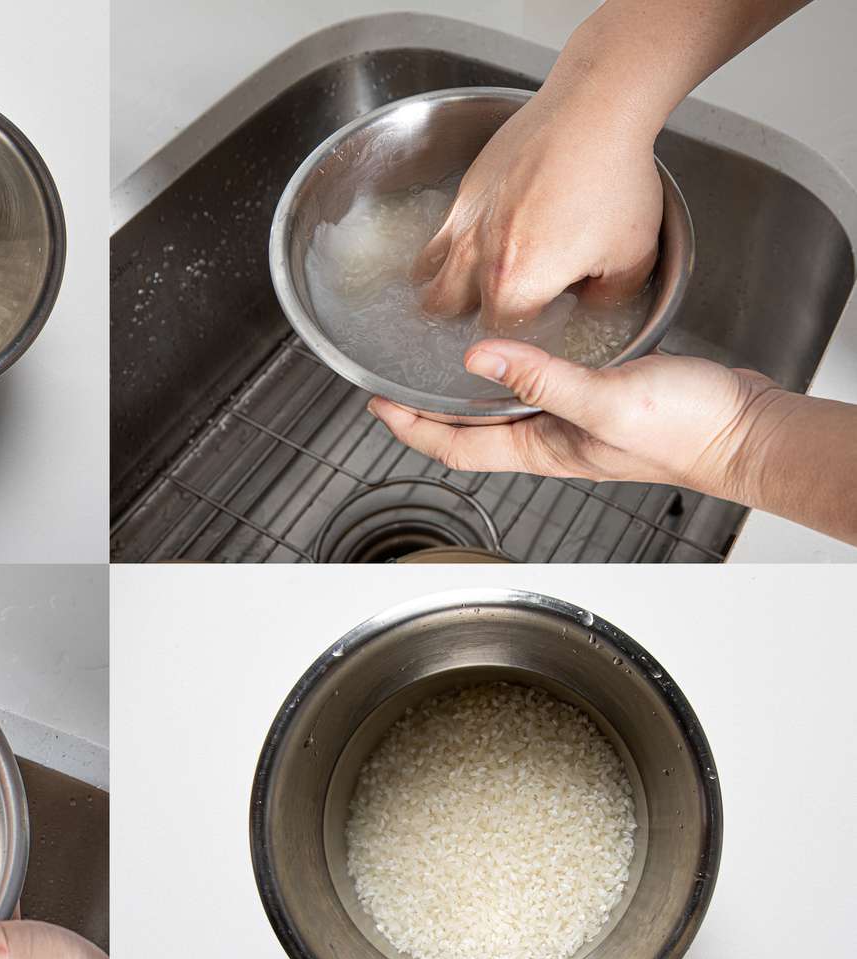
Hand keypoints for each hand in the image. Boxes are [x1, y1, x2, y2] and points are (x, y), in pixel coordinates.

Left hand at [367, 339, 779, 492]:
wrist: (746, 429)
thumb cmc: (686, 431)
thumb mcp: (603, 400)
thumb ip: (540, 381)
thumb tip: (476, 359)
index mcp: (539, 449)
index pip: (454, 448)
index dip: (409, 427)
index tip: (375, 402)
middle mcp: (549, 440)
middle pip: (469, 430)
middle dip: (426, 408)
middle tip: (392, 377)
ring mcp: (573, 422)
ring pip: (502, 407)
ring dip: (468, 387)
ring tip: (438, 358)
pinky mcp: (600, 398)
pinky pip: (539, 386)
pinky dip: (516, 367)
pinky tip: (518, 344)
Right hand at [414, 86, 662, 327]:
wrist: (594, 109)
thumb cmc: (614, 180)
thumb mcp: (634, 256)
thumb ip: (607, 296)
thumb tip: (588, 300)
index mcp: (516, 284)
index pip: (499, 329)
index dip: (520, 327)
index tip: (541, 314)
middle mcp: (477, 257)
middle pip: (443, 309)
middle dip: (468, 312)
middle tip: (497, 302)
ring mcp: (464, 222)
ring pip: (426, 275)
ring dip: (444, 283)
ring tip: (469, 280)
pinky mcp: (465, 191)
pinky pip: (438, 232)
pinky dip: (448, 244)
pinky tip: (481, 235)